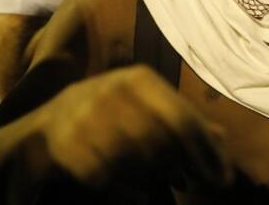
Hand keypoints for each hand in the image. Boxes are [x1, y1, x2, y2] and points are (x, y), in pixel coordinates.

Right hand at [34, 65, 230, 189]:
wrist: (46, 127)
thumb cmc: (109, 117)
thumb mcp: (145, 109)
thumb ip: (182, 121)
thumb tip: (222, 139)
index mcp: (138, 79)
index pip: (183, 119)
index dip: (206, 152)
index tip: (223, 179)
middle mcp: (111, 89)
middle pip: (161, 142)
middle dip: (181, 167)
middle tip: (188, 182)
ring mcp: (85, 115)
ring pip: (134, 160)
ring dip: (153, 178)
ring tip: (159, 182)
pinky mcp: (64, 143)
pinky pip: (105, 177)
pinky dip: (123, 188)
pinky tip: (131, 189)